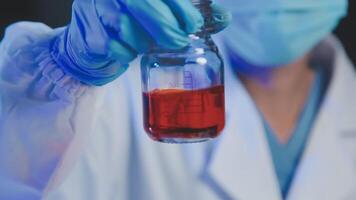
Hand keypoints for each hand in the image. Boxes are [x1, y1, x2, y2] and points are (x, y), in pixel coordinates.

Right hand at [51, 0, 229, 85]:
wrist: (92, 43)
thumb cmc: (132, 26)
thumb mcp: (159, 14)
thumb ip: (187, 13)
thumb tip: (224, 17)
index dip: (180, 7)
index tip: (194, 24)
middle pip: (141, 3)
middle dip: (166, 25)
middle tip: (179, 42)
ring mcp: (95, 9)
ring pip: (127, 27)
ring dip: (144, 42)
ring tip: (148, 45)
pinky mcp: (88, 32)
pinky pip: (114, 46)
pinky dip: (127, 53)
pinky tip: (129, 52)